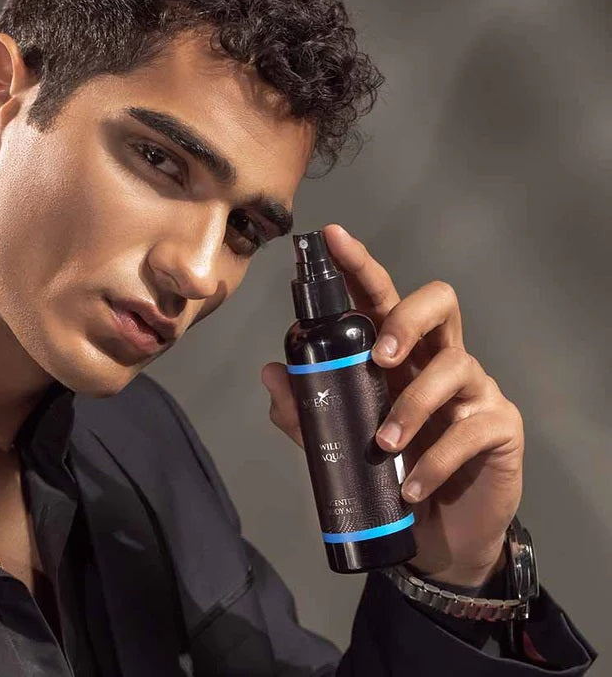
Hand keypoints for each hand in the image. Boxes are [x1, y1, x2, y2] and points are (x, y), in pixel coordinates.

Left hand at [261, 224, 523, 588]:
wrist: (436, 534)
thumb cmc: (388, 471)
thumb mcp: (338, 440)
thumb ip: (306, 408)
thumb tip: (272, 371)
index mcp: (397, 352)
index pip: (381, 296)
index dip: (359, 264)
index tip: (332, 237)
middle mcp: (437, 358)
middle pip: (438, 302)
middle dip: (406, 318)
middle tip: (378, 358)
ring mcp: (474, 389)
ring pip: (455, 365)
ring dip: (411, 406)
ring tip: (383, 444)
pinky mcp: (499, 426)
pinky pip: (471, 428)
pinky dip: (435, 458)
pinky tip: (411, 484)